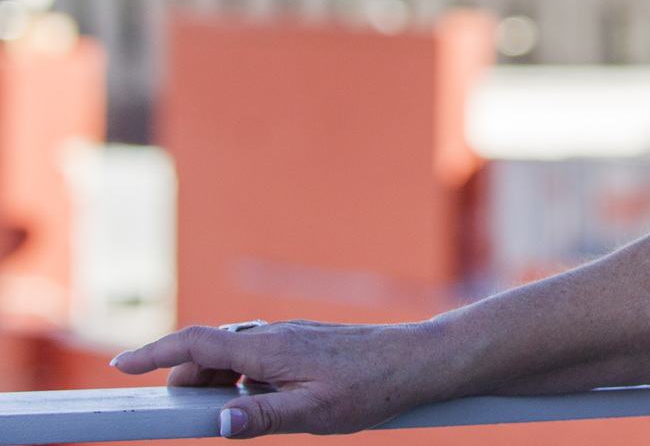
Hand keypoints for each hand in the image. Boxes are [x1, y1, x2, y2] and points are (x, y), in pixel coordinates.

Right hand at [110, 319, 445, 437]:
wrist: (419, 361)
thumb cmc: (371, 388)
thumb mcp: (314, 415)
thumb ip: (263, 419)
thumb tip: (219, 422)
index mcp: (269, 348)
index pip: (197, 343)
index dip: (155, 352)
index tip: (121, 364)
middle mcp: (275, 336)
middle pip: (210, 350)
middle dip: (184, 379)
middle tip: (175, 413)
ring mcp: (291, 338)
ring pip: (235, 354)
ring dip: (215, 381)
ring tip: (222, 413)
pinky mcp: (306, 345)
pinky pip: (259, 358)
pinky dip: (242, 378)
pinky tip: (260, 402)